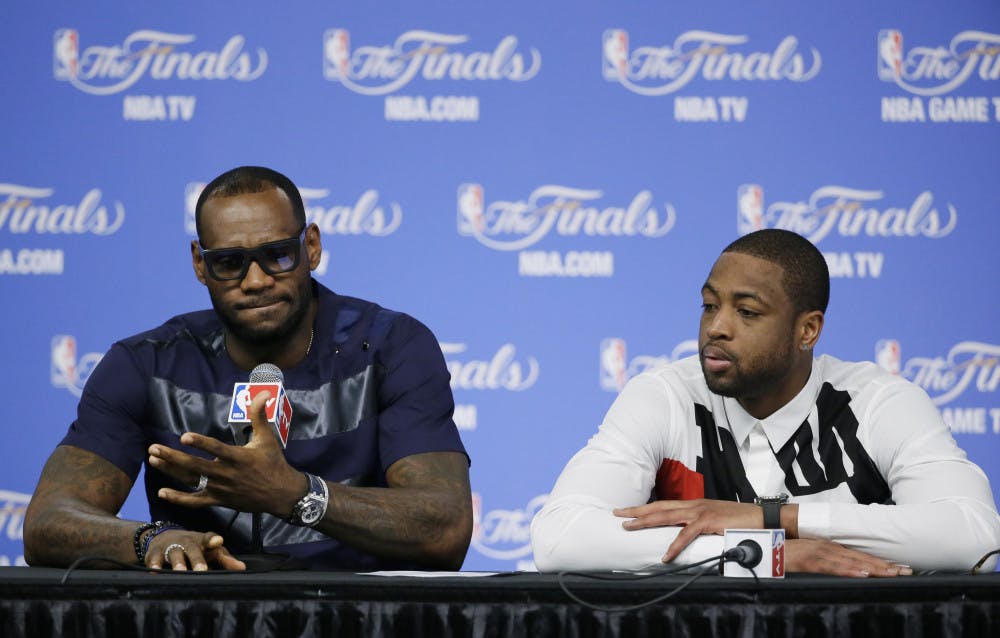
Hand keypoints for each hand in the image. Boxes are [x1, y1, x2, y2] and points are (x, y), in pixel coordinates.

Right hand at [145, 528, 245, 571]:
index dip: (213, 540)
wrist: (164, 538)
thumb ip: (225, 559)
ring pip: (174, 554)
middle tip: (201, 570)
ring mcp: (170, 547)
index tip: (218, 542)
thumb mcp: (210, 551)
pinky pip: (154, 561)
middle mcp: (186, 542)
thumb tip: (242, 568)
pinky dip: (154, 566)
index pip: (209, 538)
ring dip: (177, 562)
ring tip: (180, 571)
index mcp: (201, 541)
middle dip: (197, 559)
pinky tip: (155, 572)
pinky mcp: (154, 555)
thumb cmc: (195, 547)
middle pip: (192, 549)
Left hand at [147, 391, 306, 516]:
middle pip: (195, 466)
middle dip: (173, 457)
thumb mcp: (267, 438)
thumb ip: (260, 415)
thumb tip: (264, 393)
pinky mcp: (219, 500)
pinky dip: (179, 498)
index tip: (184, 437)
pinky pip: (195, 501)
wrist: (281, 494)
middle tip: (153, 448)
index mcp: (238, 457)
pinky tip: (162, 492)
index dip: (201, 443)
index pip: (216, 449)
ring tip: (153, 460)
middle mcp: (226, 474)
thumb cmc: (273, 462)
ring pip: (191, 480)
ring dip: (171, 470)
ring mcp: (221, 489)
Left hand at [614, 499, 762, 561]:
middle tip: (617, 513)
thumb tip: (683, 533)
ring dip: (645, 522)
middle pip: (658, 507)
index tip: (627, 510)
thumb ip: (697, 524)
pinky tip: (665, 555)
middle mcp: (693, 505)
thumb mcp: (713, 520)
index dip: (644, 508)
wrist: (760, 517)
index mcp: (693, 504)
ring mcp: (699, 512)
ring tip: (629, 527)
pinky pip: (686, 535)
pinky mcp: (708, 522)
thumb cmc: (738, 520)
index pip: (662, 505)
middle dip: (636, 511)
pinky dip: (675, 546)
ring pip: (666, 516)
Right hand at [785, 539, 911, 576]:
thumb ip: (828, 560)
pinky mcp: (809, 561)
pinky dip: (848, 570)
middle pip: (861, 558)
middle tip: (906, 571)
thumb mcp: (810, 555)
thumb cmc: (786, 552)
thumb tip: (848, 567)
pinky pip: (832, 567)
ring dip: (872, 567)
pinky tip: (862, 573)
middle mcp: (828, 548)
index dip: (881, 562)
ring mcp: (819, 553)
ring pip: (851, 562)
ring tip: (891, 572)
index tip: (899, 567)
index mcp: (830, 548)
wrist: (764, 545)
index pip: (861, 556)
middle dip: (884, 565)